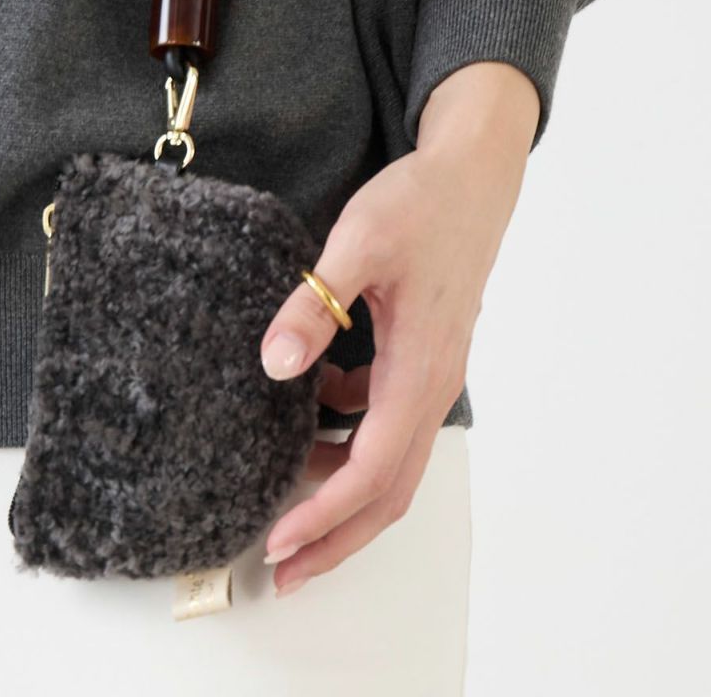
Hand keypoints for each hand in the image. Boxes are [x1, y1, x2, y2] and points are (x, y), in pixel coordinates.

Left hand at [258, 59, 540, 596]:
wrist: (470, 174)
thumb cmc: (419, 205)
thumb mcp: (358, 242)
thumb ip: (316, 304)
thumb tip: (275, 365)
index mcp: (418, 369)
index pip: (372, 468)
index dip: (325, 513)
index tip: (278, 540)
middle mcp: (430, 383)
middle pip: (388, 488)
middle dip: (336, 537)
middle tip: (282, 571)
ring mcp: (428, 372)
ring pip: (389, 459)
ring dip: (341, 493)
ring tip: (288, 508)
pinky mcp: (419, 354)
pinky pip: (385, 418)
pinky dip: (348, 437)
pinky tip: (308, 417)